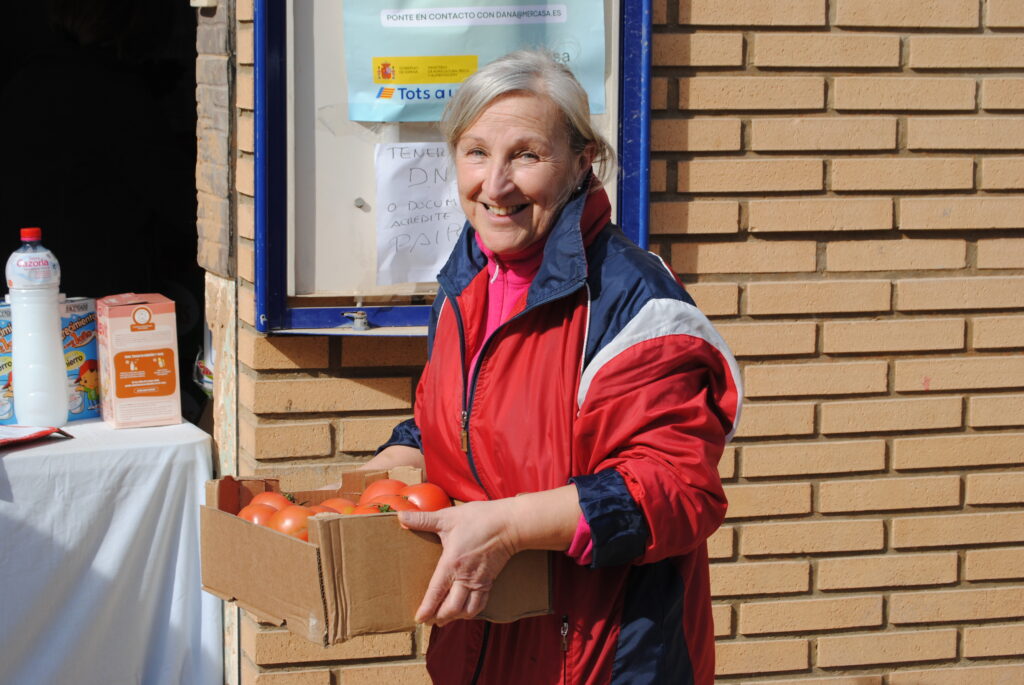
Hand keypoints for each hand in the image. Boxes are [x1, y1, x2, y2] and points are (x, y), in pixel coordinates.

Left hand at [398, 500, 517, 625]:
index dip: (427, 608)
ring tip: (444, 618)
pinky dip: (471, 611)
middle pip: (452, 608)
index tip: (419, 619)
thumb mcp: (448, 517)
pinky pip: (481, 603)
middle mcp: (465, 576)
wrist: (509, 524)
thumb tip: (401, 516)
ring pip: (467, 610)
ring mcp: (479, 580)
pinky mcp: (490, 580)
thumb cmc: (479, 519)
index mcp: (452, 563)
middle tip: (429, 621)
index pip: (436, 592)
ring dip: (455, 617)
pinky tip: (465, 610)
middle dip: (439, 618)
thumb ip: (423, 519)